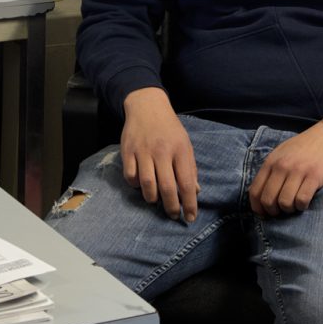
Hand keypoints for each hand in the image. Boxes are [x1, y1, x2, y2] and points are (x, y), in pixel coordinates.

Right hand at [119, 87, 198, 221]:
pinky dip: (136, 185)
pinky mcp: (127, 151)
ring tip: (156, 199)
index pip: (186, 183)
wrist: (147, 106)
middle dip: (171, 207)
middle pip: (167, 188)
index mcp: (180, 149)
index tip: (190, 217)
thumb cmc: (169, 129)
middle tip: (173, 215)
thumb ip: (190, 168)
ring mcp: (143, 151)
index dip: (189, 204)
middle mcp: (162, 151)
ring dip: (152, 198)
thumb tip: (195, 192)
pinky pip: (130, 177)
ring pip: (147, 185)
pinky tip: (141, 184)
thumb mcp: (185, 144)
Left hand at [247, 122, 322, 216]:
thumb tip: (262, 194)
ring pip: (285, 203)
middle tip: (282, 211)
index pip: (255, 191)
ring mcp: (298, 171)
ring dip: (290, 209)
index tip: (264, 214)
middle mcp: (282, 166)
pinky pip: (302, 200)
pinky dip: (302, 206)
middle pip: (268, 200)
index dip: (257, 208)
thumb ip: (272, 169)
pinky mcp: (314, 176)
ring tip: (295, 204)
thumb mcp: (283, 152)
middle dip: (273, 212)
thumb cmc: (306, 145)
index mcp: (271, 161)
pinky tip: (306, 201)